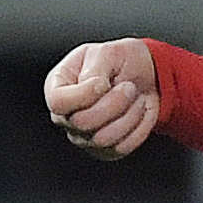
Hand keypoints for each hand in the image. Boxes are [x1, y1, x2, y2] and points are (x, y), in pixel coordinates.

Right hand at [44, 37, 160, 158]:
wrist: (144, 74)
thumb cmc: (120, 61)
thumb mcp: (106, 52)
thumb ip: (95, 70)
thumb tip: (93, 89)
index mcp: (58, 87)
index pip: (58, 102)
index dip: (84, 94)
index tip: (104, 81)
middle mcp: (66, 116)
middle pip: (83, 123)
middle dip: (115, 103)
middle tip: (129, 86)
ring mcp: (83, 136)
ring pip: (104, 139)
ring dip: (129, 115)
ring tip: (135, 97)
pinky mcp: (105, 150)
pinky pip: (122, 148)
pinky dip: (138, 128)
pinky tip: (138, 111)